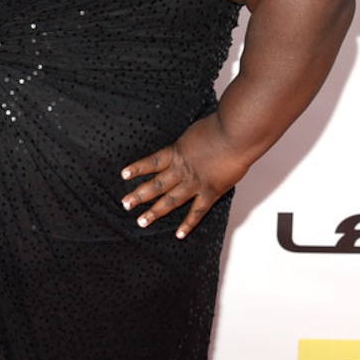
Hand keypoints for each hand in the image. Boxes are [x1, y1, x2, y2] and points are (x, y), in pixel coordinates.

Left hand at [120, 114, 250, 238]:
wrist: (236, 133)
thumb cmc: (221, 126)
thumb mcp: (195, 131)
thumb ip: (189, 143)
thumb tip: (188, 145)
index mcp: (177, 152)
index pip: (151, 162)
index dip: (137, 169)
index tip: (124, 175)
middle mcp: (182, 170)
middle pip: (155, 185)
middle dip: (138, 195)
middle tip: (126, 204)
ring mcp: (195, 183)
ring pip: (170, 201)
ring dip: (154, 212)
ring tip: (141, 221)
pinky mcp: (210, 191)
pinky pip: (197, 211)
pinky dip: (188, 224)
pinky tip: (179, 234)